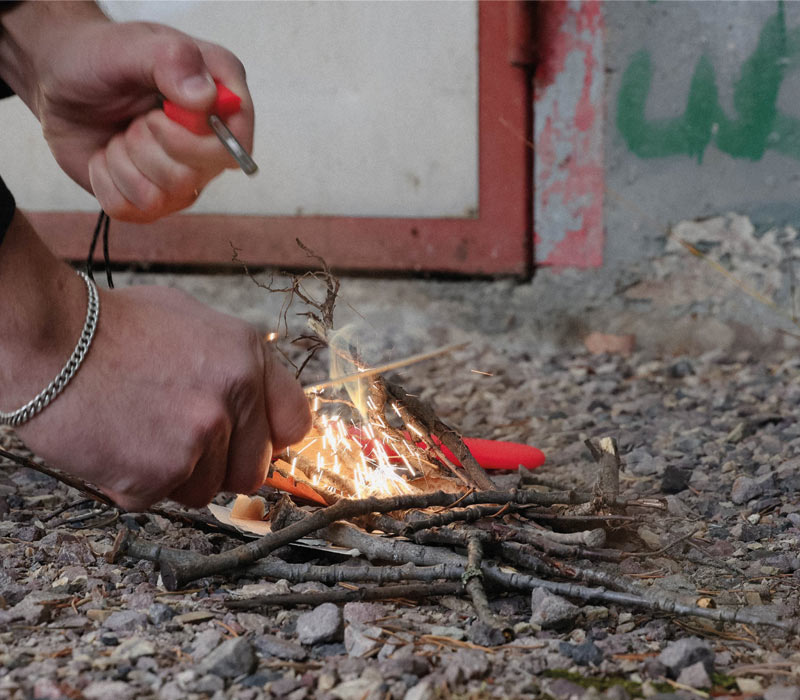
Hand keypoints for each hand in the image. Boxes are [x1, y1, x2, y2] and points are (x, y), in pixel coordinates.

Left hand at [0, 3, 253, 221]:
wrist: (59, 81)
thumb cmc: (100, 57)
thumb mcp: (130, 45)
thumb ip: (171, 60)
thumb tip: (205, 98)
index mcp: (220, 97)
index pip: (236, 144)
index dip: (197, 142)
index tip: (158, 115)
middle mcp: (209, 142)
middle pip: (196, 175)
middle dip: (149, 145)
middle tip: (135, 118)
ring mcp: (184, 175)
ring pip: (164, 195)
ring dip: (125, 160)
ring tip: (120, 133)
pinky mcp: (153, 199)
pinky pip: (134, 209)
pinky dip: (107, 180)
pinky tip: (108, 155)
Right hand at [13, 282, 310, 511]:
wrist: (50, 340)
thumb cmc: (113, 329)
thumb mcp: (194, 323)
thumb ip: (235, 367)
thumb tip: (257, 406)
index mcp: (248, 357)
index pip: (296, 421)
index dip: (271, 438)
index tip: (250, 443)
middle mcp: (234, 397)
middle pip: (253, 471)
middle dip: (219, 467)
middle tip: (180, 443)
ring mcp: (200, 436)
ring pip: (205, 491)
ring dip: (174, 476)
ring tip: (139, 434)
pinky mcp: (161, 471)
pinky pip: (158, 499)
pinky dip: (134, 484)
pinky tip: (115, 445)